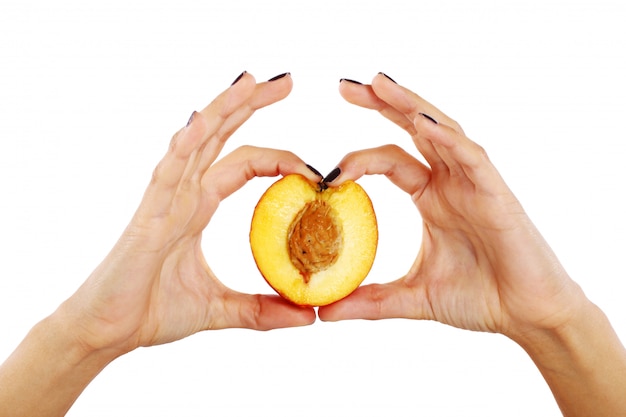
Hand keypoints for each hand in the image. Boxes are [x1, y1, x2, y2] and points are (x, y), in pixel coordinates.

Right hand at [59, 72, 316, 356]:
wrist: (108, 332)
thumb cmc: (153, 312)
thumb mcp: (221, 309)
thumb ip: (263, 311)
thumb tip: (310, 316)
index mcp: (199, 206)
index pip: (244, 164)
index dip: (278, 157)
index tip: (314, 167)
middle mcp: (184, 193)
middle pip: (222, 136)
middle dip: (250, 104)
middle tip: (285, 80)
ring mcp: (164, 199)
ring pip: (196, 141)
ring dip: (223, 109)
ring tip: (251, 81)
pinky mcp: (148, 214)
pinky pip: (168, 171)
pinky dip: (185, 145)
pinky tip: (203, 124)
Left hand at [318, 74, 585, 340]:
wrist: (527, 316)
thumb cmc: (479, 298)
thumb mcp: (413, 297)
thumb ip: (370, 301)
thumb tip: (323, 312)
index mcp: (431, 196)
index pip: (390, 159)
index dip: (357, 159)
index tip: (324, 173)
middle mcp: (451, 181)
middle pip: (414, 130)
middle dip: (381, 105)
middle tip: (344, 85)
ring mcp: (474, 183)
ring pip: (442, 132)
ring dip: (411, 107)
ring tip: (378, 84)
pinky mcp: (497, 193)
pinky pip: (471, 157)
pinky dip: (448, 139)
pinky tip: (422, 124)